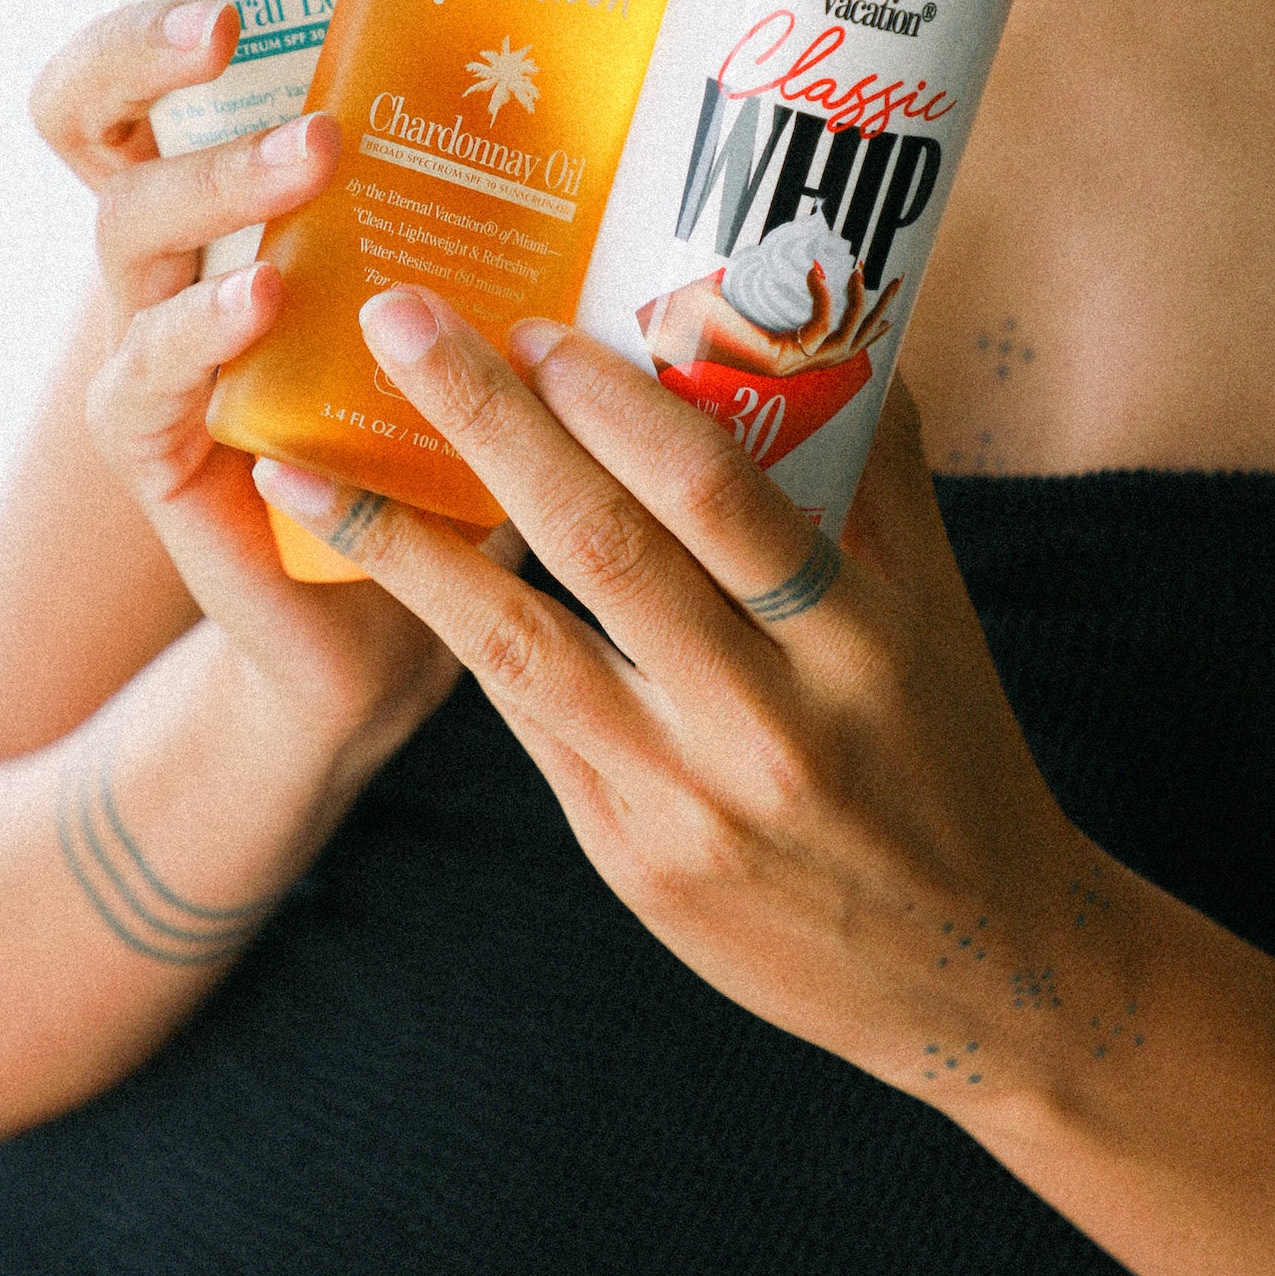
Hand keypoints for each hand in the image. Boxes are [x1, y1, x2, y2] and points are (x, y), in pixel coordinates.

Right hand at [28, 4, 461, 752]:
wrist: (397, 626)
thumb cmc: (443, 437)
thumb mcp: (476, 302)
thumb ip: (513, 202)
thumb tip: (645, 65)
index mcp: (236, 203)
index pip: (148, 79)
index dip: (154, 20)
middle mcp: (172, 262)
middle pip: (92, 127)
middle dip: (138, 60)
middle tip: (227, 27)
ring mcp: (152, 353)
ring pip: (126, 236)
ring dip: (217, 184)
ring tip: (312, 161)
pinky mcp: (159, 450)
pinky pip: (147, 378)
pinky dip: (201, 334)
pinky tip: (262, 309)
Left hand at [256, 288, 1101, 1116]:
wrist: (971, 969)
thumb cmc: (950, 753)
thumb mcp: (938, 614)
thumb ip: (875, 471)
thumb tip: (833, 307)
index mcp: (857, 642)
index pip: (722, 496)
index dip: (619, 404)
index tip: (535, 321)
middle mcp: (767, 721)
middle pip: (603, 550)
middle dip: (489, 425)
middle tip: (398, 320)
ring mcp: (687, 799)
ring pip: (520, 649)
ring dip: (403, 548)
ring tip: (303, 469)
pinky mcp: (630, 858)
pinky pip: (529, 722)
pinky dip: (458, 633)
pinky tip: (382, 563)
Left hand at [639, 261, 900, 379]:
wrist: (657, 330)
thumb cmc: (685, 312)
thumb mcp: (730, 292)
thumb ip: (752, 276)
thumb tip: (772, 238)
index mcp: (785, 357)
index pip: (840, 348)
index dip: (869, 329)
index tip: (887, 304)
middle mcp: (791, 368)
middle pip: (853, 347)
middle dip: (878, 313)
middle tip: (896, 281)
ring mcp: (786, 369)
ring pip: (844, 340)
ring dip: (858, 302)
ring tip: (858, 267)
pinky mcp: (777, 364)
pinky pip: (818, 330)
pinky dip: (824, 298)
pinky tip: (817, 269)